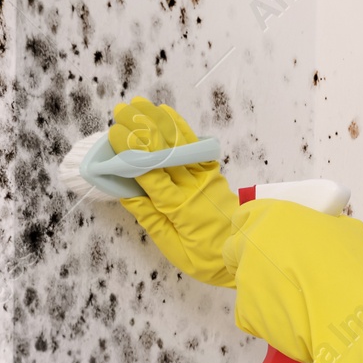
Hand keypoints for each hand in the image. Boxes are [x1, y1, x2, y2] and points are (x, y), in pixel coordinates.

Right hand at [110, 96, 238, 287]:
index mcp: (178, 208)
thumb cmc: (208, 258)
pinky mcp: (213, 173)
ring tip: (139, 104)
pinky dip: (181, 129)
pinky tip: (167, 114)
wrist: (249, 251)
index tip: (114, 133)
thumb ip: (151, 220)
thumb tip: (127, 195)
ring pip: (178, 144)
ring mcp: (205, 177)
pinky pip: (195, 146)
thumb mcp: (174, 249)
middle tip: (120, 110)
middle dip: (139, 128)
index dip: (131, 152)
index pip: (149, 173)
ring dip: (157, 121)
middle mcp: (192, 186)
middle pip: (162, 152)